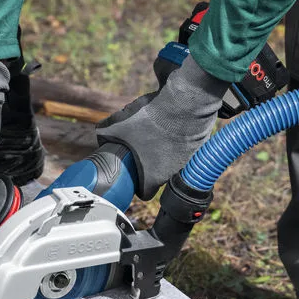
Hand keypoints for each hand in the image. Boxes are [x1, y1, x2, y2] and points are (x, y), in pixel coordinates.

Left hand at [96, 55, 229, 199]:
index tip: (134, 177)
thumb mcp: (118, 125)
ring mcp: (188, 161)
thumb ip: (104, 133)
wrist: (184, 103)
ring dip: (166, 153)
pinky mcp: (199, 147)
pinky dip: (180, 140)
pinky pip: (187, 148)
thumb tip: (99, 135)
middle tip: (143, 151)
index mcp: (153, 176)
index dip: (138, 187)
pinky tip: (173, 127)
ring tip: (158, 135)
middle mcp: (172, 174)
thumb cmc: (151, 119)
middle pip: (159, 177)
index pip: (145, 194)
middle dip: (150, 166)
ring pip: (174, 162)